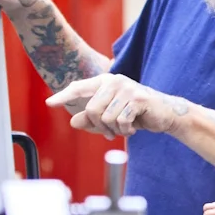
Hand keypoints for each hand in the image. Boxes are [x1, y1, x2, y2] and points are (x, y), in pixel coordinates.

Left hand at [44, 74, 189, 139]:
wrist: (165, 115)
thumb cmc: (135, 114)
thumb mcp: (110, 118)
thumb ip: (91, 119)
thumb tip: (74, 122)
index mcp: (105, 82)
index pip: (79, 88)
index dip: (64, 96)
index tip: (49, 103)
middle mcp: (114, 81)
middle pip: (92, 109)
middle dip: (99, 126)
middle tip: (110, 133)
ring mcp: (127, 88)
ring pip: (106, 118)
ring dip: (115, 130)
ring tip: (125, 128)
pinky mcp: (138, 99)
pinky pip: (121, 121)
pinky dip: (126, 130)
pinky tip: (134, 128)